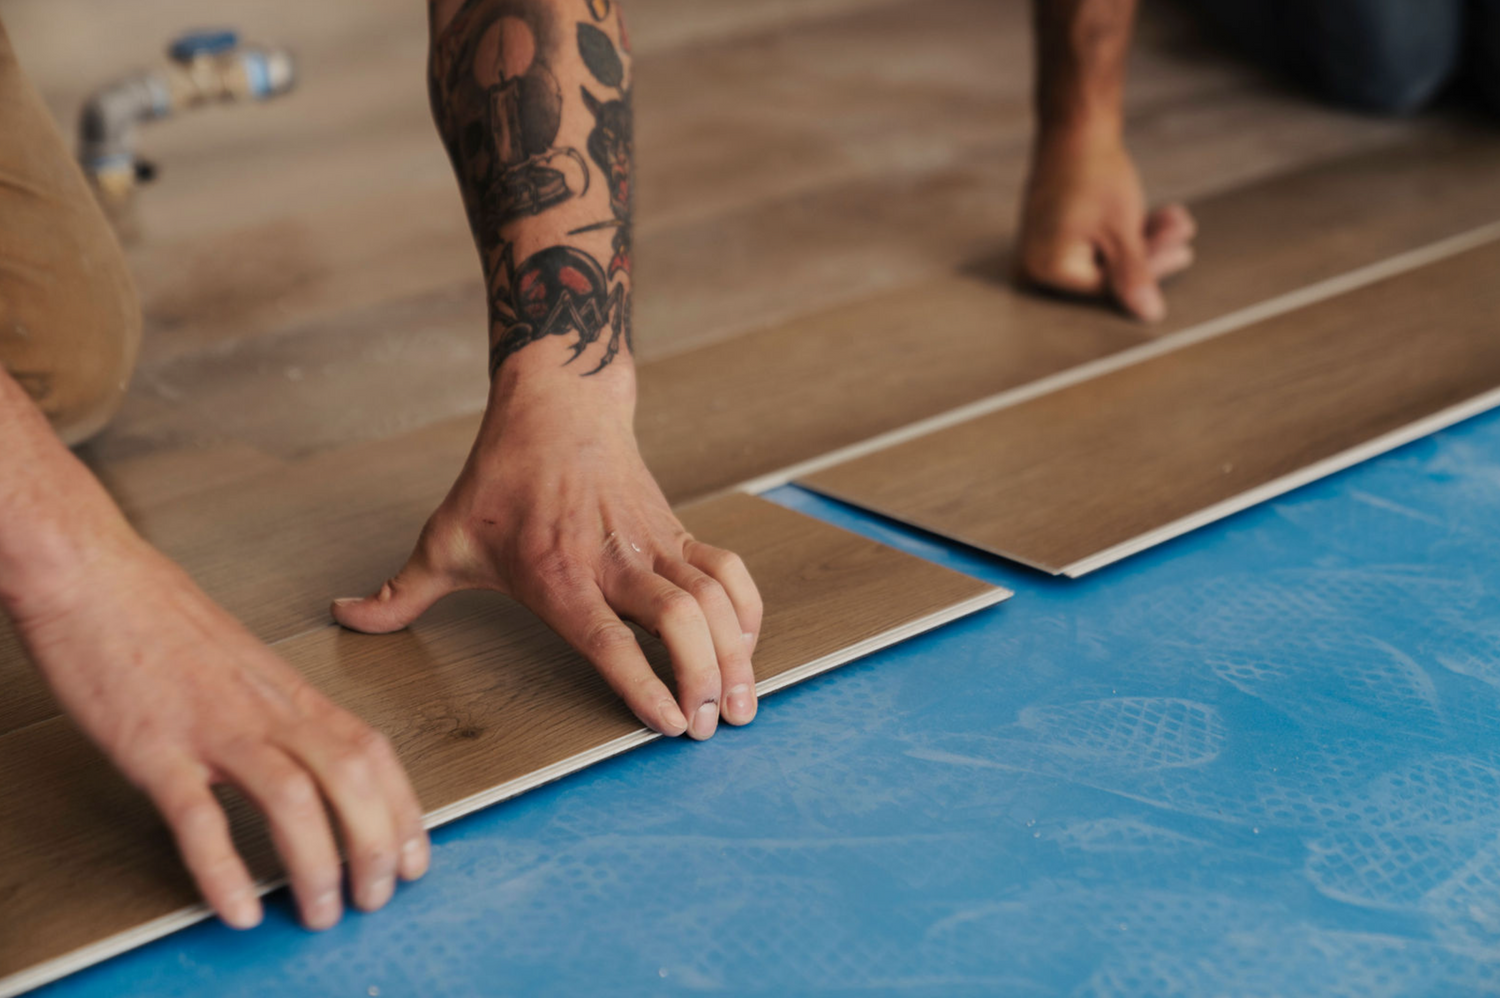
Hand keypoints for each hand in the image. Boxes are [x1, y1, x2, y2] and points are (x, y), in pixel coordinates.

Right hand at [12, 519, 428, 931]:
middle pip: (350, 776)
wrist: (93, 575)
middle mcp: (265, 709)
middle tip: (377, 896)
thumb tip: (307, 760)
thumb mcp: (245, 665)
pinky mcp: (155, 746)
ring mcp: (212, 727)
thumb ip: (278, 712)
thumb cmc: (162, 619)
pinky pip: (198, 814)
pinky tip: (236, 905)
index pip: (373, 751)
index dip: (404, 808)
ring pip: (293, 797)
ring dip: (316, 863)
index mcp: (290, 693)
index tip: (413, 854)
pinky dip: (223, 866)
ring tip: (322, 911)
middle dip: (375, 844)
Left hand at [332, 367, 763, 741]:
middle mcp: (613, 562)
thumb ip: (399, 592)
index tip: (669, 725)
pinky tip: (748, 647)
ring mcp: (653, 545)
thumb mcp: (443, 536)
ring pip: (714, 597)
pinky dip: (746, 611)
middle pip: (679, 620)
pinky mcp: (677, 532)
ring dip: (738, 653)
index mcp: (556, 574)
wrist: (558, 405)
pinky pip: (728, 572)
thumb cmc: (500, 477)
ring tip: (743, 704)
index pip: (606, 638)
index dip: (642, 682)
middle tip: (711, 726)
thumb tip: (340, 618)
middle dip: (706, 677)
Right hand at [1018, 123, 1195, 321]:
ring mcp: (1044, 245)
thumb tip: (1149, 315)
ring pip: (1106, 253)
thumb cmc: (1093, 174)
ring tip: (1174, 218)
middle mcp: (1037, 262)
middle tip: (1183, 232)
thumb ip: (1134, 275)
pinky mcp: (1055, 230)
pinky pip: (1095, 240)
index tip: (1184, 252)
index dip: (1149, 270)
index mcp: (1047, 267)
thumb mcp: (1121, 229)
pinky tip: (1156, 214)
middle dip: (1150, 248)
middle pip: (1107, 270)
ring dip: (1143, 236)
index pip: (1107, 285)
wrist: (1074, 126)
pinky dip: (1124, 228)